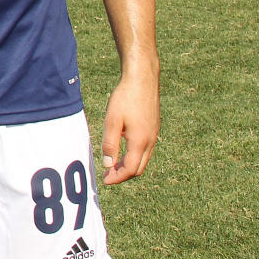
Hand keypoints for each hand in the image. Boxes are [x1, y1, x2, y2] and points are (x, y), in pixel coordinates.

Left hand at [101, 69, 158, 183]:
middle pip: (139, 167)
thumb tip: (109, 165)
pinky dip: (134, 155)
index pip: (131, 169)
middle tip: (107, 175)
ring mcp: (154, 134)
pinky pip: (145, 149)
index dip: (117, 177)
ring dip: (129, 165)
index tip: (104, 180)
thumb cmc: (126, 98)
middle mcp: (151, 140)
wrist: (143, 78)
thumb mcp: (112, 121)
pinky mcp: (153, 127)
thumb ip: (110, 144)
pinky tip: (123, 149)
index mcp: (140, 141)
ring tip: (113, 164)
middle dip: (123, 174)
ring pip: (143, 159)